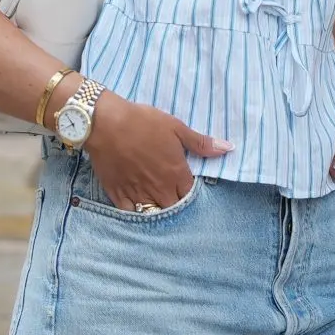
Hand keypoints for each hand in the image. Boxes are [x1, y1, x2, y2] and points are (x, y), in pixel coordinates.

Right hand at [83, 96, 232, 210]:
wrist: (106, 123)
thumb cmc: (142, 122)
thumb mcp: (176, 127)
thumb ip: (200, 143)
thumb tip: (228, 148)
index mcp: (176, 173)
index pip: (190, 193)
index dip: (188, 189)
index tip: (184, 183)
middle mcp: (160, 188)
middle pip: (173, 206)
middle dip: (175, 201)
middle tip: (171, 193)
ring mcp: (138, 193)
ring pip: (153, 212)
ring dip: (157, 208)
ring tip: (156, 201)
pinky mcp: (118, 194)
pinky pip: (130, 213)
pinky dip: (135, 212)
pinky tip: (136, 206)